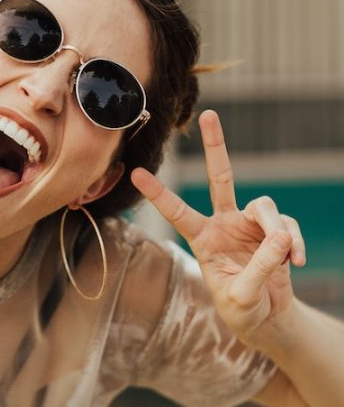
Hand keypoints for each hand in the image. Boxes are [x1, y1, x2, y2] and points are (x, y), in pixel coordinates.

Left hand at [131, 110, 305, 347]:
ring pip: (265, 206)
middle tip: (210, 114)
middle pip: (221, 177)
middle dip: (215, 146)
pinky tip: (295, 263)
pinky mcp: (275, 230)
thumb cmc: (241, 308)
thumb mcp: (240, 296)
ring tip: (285, 256)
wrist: (266, 317)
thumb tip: (280, 237)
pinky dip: (294, 243)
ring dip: (277, 230)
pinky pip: (287, 226)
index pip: (176, 212)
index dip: (158, 193)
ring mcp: (250, 224)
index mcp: (201, 239)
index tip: (136, 173)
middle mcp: (223, 224)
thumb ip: (258, 268)